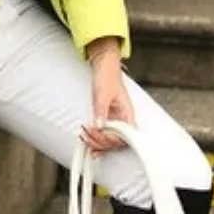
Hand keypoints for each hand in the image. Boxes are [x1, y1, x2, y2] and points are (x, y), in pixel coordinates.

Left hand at [81, 37, 134, 157]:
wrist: (104, 67)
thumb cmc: (108, 77)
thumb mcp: (103, 94)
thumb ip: (101, 110)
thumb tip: (99, 126)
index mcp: (128, 114)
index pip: (124, 136)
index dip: (110, 139)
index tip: (97, 134)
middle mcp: (124, 120)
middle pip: (116, 141)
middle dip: (101, 142)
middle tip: (87, 137)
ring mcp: (116, 120)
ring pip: (110, 140)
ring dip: (97, 142)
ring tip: (85, 138)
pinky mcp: (108, 119)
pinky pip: (105, 134)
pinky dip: (97, 140)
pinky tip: (91, 145)